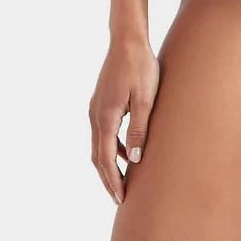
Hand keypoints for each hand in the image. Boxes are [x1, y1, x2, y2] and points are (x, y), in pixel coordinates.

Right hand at [89, 35, 160, 204]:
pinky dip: (110, 149)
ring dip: (108, 165)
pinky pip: (103, 133)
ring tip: (122, 182)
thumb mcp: (146, 100)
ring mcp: (95, 108)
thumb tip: (134, 160)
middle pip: (97, 156)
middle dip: (108, 179)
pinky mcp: (101, 102)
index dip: (113, 181)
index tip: (121, 199)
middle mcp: (95, 115)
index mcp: (105, 117)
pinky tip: (124, 154)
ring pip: (98, 145)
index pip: (105, 158)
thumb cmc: (141, 67)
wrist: (127, 41)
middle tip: (119, 199)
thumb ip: (139, 130)